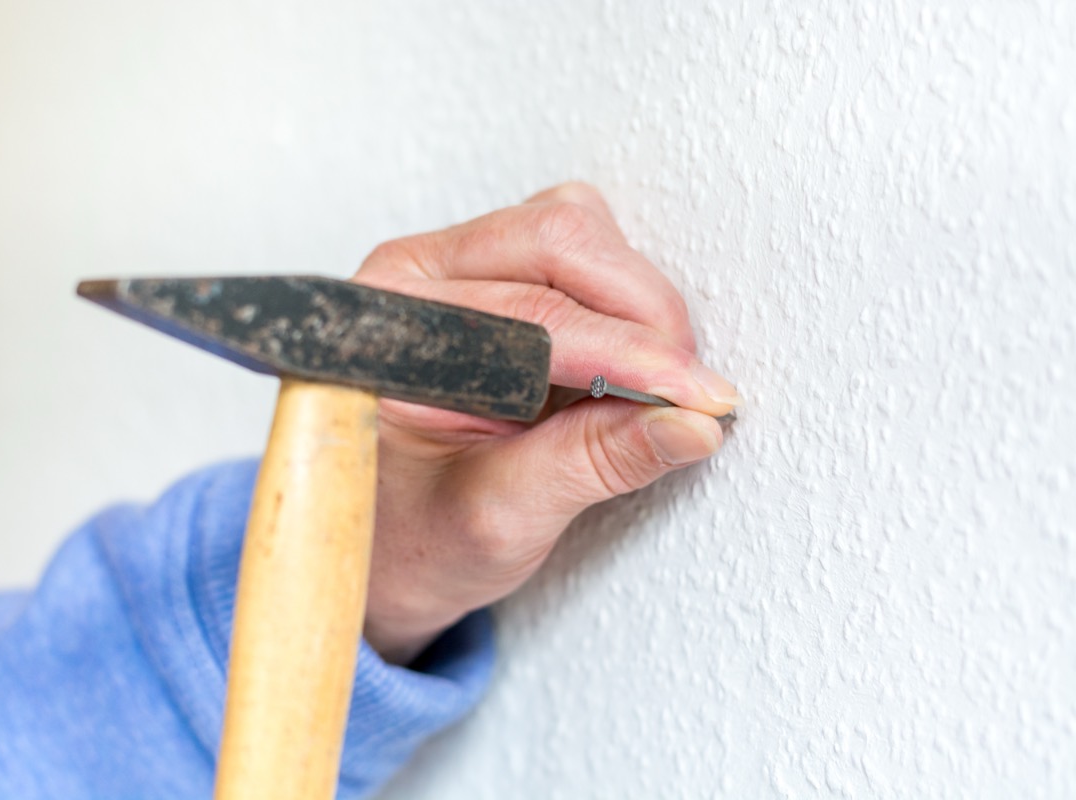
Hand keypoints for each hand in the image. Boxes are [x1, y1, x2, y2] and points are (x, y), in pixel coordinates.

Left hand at [353, 183, 739, 663]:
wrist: (389, 552)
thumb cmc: (413, 539)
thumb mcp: (498, 517)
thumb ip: (590, 463)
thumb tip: (689, 425)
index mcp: (390, 330)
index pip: (530, 309)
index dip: (629, 352)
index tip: (696, 398)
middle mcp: (416, 280)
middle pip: (557, 240)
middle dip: (643, 317)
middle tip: (689, 396)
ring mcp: (455, 268)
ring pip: (574, 231)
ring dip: (635, 302)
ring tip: (651, 386)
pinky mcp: (495, 276)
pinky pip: (578, 253)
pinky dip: (621, 300)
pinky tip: (624, 367)